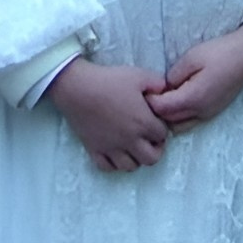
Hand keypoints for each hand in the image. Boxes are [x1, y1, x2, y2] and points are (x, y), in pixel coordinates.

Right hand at [43, 58, 171, 171]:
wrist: (77, 88)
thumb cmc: (109, 81)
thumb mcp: (139, 75)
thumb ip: (158, 83)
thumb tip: (165, 90)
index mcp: (143, 123)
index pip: (162, 135)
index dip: (161, 128)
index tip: (156, 121)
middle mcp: (130, 141)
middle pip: (151, 159)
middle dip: (154, 149)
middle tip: (148, 137)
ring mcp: (111, 148)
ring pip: (130, 167)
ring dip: (135, 158)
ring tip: (131, 145)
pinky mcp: (94, 150)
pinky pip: (107, 167)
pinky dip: (113, 163)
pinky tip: (113, 150)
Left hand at [146, 19, 242, 130]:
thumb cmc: (220, 52)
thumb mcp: (191, 58)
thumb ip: (173, 76)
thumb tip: (164, 88)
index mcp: (194, 98)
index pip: (162, 109)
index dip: (149, 101)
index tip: (142, 89)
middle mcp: (201, 112)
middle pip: (168, 121)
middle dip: (156, 111)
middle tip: (148, 95)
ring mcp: (209, 114)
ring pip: (179, 126)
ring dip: (168, 116)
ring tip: (163, 98)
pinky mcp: (214, 111)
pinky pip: (190, 121)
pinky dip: (179, 116)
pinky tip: (177, 100)